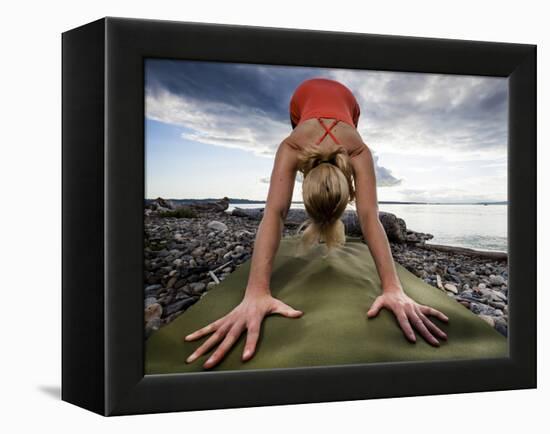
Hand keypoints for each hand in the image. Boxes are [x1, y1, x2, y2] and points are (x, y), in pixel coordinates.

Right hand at [184, 293, 302, 368]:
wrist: (254, 290)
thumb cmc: (267, 302)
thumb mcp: (278, 305)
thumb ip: (287, 311)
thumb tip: (300, 313)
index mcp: (253, 319)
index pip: (252, 334)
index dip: (250, 345)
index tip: (245, 358)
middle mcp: (238, 321)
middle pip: (228, 339)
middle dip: (218, 353)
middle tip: (209, 366)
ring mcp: (229, 320)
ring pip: (214, 335)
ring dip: (202, 347)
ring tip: (191, 358)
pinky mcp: (224, 320)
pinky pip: (210, 328)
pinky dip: (199, 334)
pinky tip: (188, 340)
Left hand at [367, 289, 448, 345]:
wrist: (393, 288)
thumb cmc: (385, 298)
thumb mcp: (378, 301)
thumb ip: (375, 308)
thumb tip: (368, 315)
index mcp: (399, 309)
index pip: (404, 321)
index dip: (408, 330)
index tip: (413, 340)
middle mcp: (409, 309)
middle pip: (418, 323)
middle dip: (426, 334)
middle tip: (434, 344)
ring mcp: (416, 308)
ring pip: (427, 319)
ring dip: (435, 328)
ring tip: (444, 337)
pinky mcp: (419, 307)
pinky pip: (430, 311)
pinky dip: (438, 314)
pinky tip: (446, 320)